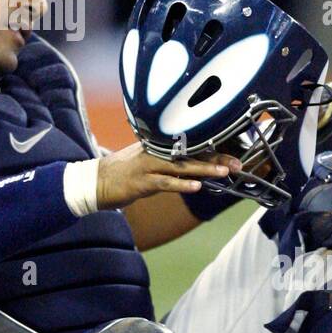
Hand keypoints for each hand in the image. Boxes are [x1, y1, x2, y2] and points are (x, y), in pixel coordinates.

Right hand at [95, 142, 239, 209]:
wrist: (94, 181)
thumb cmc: (124, 173)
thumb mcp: (147, 160)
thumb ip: (169, 161)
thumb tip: (194, 166)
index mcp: (158, 146)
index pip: (190, 145)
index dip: (213, 149)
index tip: (234, 152)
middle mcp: (155, 152)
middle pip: (190, 153)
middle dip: (215, 158)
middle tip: (237, 163)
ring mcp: (148, 166)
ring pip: (180, 166)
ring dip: (203, 169)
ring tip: (223, 172)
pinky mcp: (141, 182)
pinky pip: (164, 183)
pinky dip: (181, 184)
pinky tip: (196, 187)